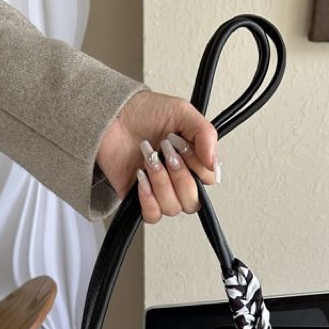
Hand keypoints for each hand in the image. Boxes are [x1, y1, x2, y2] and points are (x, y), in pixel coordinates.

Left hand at [95, 90, 220, 223]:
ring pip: (172, 208)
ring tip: (149, 159)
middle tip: (166, 150)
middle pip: (192, 202)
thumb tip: (214, 165)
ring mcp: (159, 191)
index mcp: (193, 162)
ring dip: (161, 182)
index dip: (196, 166)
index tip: (182, 144)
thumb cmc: (145, 113)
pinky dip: (148, 199)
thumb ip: (206, 135)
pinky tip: (141, 177)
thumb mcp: (183, 112)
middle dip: (179, 176)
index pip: (207, 181)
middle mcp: (178, 180)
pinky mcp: (139, 199)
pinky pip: (152, 216)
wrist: (113, 116)